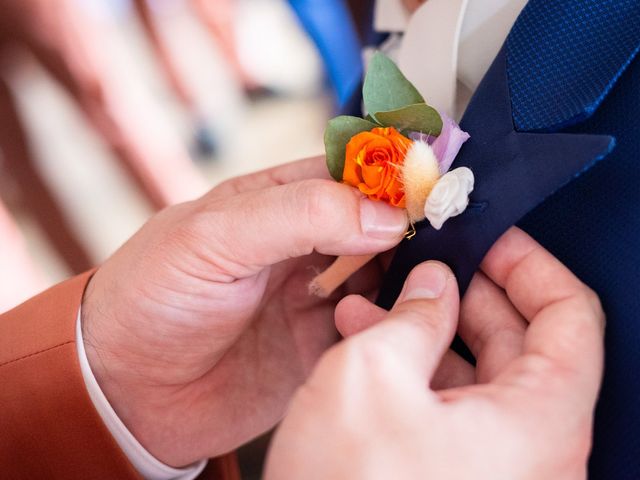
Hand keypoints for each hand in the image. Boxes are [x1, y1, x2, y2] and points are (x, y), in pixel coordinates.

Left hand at [81, 156, 408, 466]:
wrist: (129, 388)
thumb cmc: (152, 298)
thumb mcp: (213, 237)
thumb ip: (297, 215)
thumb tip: (382, 215)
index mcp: (278, 201)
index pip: (352, 172)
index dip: (393, 175)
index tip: (433, 186)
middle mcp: (306, 244)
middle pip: (381, 224)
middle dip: (414, 227)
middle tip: (447, 235)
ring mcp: (319, 295)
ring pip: (388, 275)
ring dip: (412, 277)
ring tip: (430, 281)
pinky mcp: (325, 343)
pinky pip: (377, 328)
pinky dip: (396, 324)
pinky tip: (403, 323)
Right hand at [265, 228, 604, 479]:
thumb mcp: (372, 375)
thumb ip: (414, 315)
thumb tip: (434, 283)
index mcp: (539, 423)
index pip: (571, 316)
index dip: (529, 264)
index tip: (491, 238)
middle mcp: (532, 450)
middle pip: (523, 342)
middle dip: (466, 293)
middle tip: (427, 263)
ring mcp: (496, 467)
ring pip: (480, 374)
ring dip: (431, 329)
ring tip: (378, 303)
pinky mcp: (459, 476)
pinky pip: (453, 407)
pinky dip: (418, 370)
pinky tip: (371, 344)